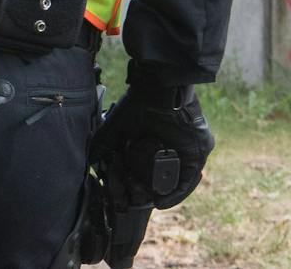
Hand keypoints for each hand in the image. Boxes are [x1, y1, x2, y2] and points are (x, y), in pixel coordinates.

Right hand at [90, 82, 214, 209]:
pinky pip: (187, 179)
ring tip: (142, 202)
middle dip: (143, 191)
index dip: (130, 183)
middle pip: (158, 178)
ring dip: (157, 194)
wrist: (160, 88)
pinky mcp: (197, 153)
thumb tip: (92, 161)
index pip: (143, 169)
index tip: (120, 194)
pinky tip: (160, 201)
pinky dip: (175, 193)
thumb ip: (105, 144)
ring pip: (173, 181)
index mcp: (152, 142)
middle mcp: (170, 148)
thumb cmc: (140, 103)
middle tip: (130, 200)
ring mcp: (186, 151)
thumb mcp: (117, 126)